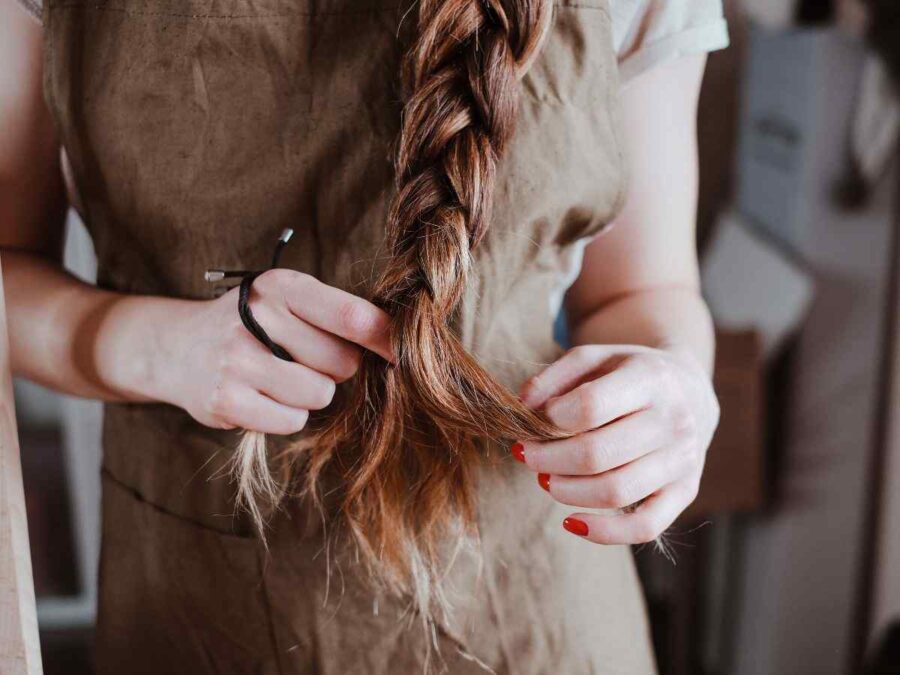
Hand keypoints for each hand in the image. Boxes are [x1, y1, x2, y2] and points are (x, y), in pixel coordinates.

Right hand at [153, 269, 391, 433]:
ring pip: (319, 394)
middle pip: (342, 362)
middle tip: (300, 358)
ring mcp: (237, 358)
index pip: (351, 315)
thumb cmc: (253, 325)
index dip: (386, 338)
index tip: (408, 353)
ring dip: (309, 394)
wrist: (176, 347)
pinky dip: (286, 415)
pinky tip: (261, 396)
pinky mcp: (224, 399)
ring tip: (278, 376)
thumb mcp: (288, 303)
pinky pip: (292, 421)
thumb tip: (403, 346)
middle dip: (334, 367)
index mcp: (282, 286)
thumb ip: (339, 317)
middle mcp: (258, 317)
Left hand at [514, 345, 718, 544]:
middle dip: (548, 459)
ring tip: (546, 479)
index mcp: (650, 378)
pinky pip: (644, 527)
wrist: (689, 391)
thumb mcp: (593, 359)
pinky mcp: (685, 492)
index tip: (536, 419)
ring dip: (566, 491)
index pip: (590, 406)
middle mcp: (673, 421)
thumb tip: (522, 408)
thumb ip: (553, 378)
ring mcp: (683, 460)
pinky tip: (571, 522)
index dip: (552, 418)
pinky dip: (603, 533)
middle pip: (596, 454)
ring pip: (615, 492)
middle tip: (528, 455)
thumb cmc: (628, 374)